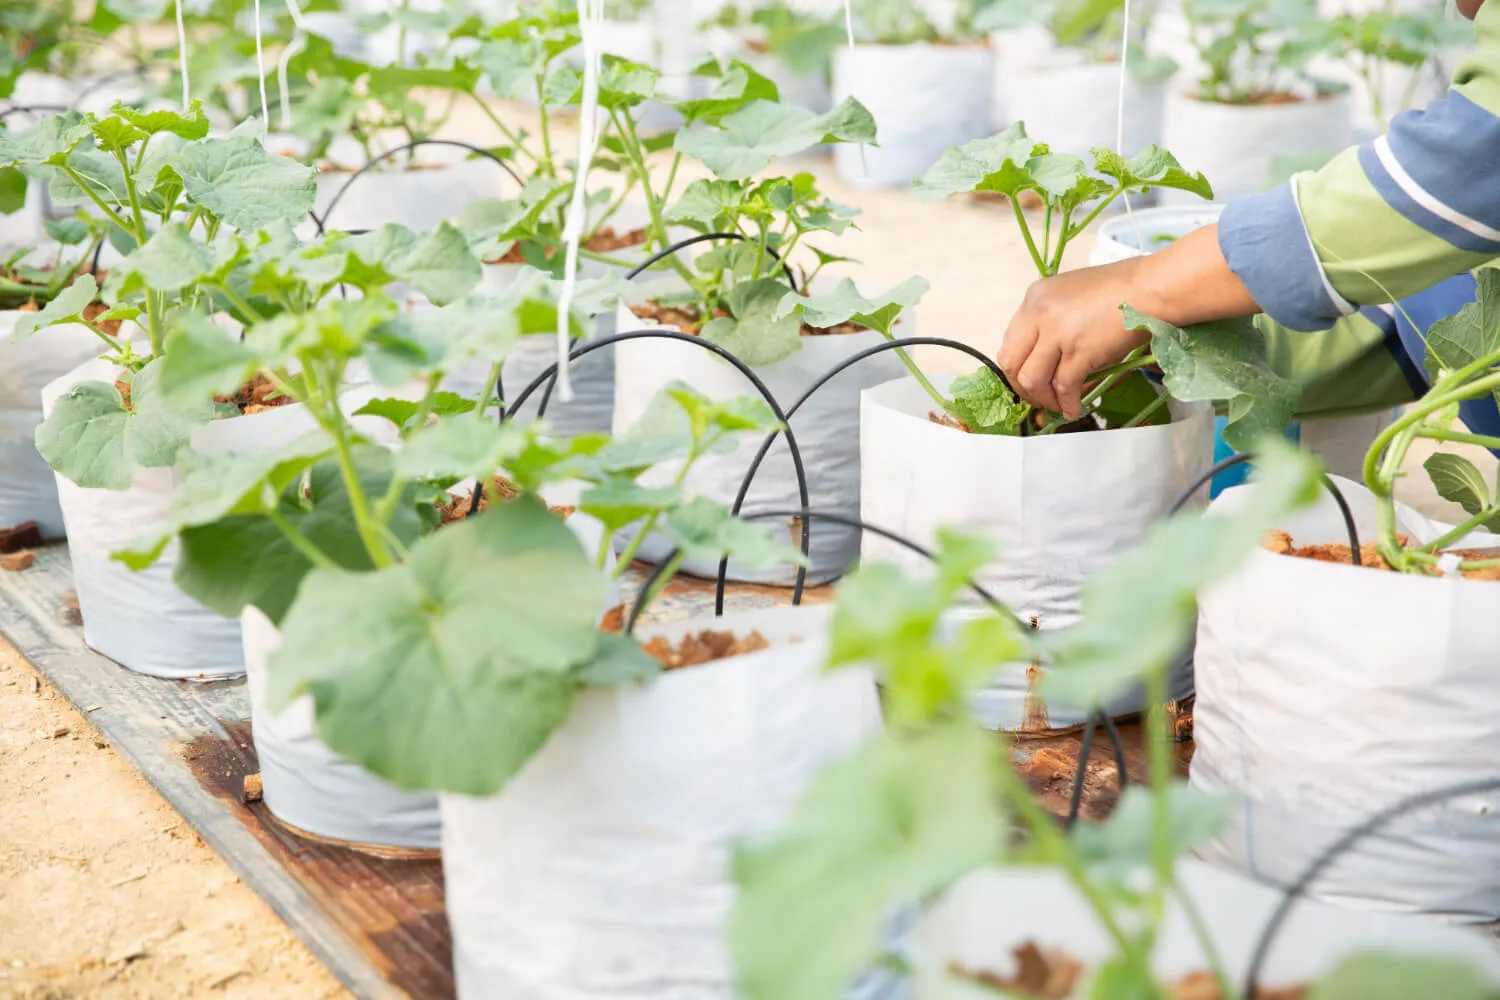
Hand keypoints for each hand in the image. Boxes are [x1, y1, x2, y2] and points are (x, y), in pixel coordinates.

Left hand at [997, 224, 1259, 419]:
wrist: (1151, 288)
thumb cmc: (1121, 288)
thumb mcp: (1071, 293)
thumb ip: (1052, 317)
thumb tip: (1045, 351)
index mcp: (1035, 298)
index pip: (1010, 341)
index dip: (1018, 365)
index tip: (1031, 377)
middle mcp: (1039, 314)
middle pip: (1012, 363)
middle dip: (1023, 386)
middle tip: (1039, 397)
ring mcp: (1058, 333)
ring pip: (1032, 379)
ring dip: (1043, 398)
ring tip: (1058, 404)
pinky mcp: (1080, 352)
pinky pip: (1064, 387)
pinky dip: (1067, 403)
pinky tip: (1073, 409)